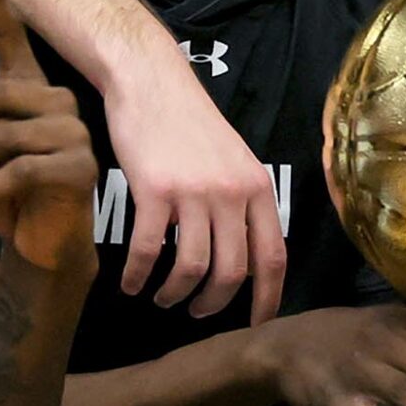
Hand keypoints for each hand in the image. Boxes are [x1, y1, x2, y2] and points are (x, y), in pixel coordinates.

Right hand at [105, 54, 288, 322]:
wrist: (151, 82)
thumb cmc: (190, 124)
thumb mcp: (235, 160)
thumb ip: (245, 202)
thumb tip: (247, 255)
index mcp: (257, 188)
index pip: (273, 256)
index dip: (268, 298)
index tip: (256, 323)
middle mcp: (231, 193)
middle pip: (233, 271)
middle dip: (214, 303)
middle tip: (197, 312)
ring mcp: (193, 192)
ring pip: (192, 267)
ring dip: (176, 293)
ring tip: (163, 298)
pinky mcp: (154, 190)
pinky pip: (149, 250)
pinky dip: (139, 275)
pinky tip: (131, 284)